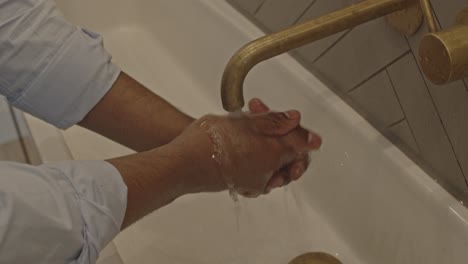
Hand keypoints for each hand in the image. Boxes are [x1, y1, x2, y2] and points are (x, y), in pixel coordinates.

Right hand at [167, 99, 321, 196]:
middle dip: (280, 132)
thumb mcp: (244, 122)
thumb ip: (273, 121)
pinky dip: (255, 153)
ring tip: (248, 122)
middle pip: (288, 154)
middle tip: (264, 115)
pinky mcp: (240, 184)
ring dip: (266, 141)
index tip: (295, 121)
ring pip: (272, 161)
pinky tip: (240, 139)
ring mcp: (253, 182)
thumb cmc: (208, 143)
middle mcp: (267, 173)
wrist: (182, 164)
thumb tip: (294, 119)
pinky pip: (257, 169)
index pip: (301, 144)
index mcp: (273, 155)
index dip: (301, 130)